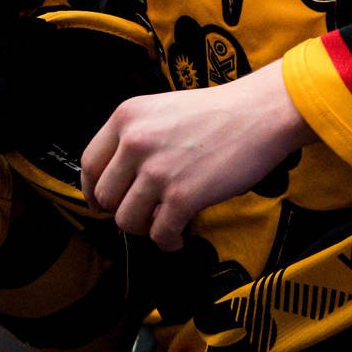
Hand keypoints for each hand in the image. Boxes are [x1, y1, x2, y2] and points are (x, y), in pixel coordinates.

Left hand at [80, 59, 318, 249]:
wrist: (262, 113)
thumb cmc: (221, 112)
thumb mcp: (163, 109)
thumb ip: (135, 137)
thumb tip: (118, 182)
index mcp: (127, 117)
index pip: (88, 164)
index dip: (94, 190)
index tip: (104, 202)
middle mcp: (135, 142)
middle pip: (106, 197)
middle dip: (124, 210)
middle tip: (145, 212)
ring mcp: (157, 170)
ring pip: (127, 221)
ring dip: (146, 228)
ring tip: (166, 222)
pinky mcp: (182, 196)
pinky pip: (159, 235)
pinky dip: (168, 241)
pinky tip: (180, 236)